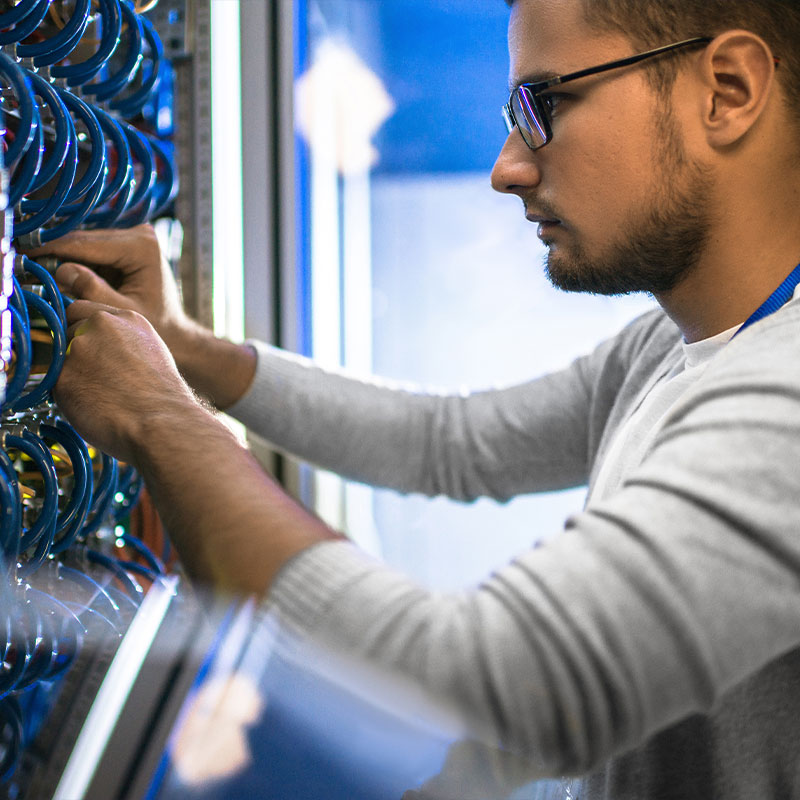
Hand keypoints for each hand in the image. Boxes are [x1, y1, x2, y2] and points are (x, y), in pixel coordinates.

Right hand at [23, 224, 195, 354]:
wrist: (175, 329)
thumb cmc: (157, 324)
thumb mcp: (122, 311)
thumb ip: (93, 290)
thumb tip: (62, 270)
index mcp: (143, 246)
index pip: (88, 243)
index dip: (54, 248)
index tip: (28, 255)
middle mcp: (140, 234)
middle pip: (85, 239)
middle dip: (56, 253)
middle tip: (27, 264)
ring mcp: (133, 237)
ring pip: (85, 243)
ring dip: (64, 257)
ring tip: (41, 271)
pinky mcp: (125, 245)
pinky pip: (92, 250)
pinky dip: (77, 262)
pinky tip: (61, 275)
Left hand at [54, 299, 199, 464]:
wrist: (162, 422)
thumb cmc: (163, 397)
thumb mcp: (151, 352)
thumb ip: (122, 341)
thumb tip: (101, 350)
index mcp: (127, 317)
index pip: (83, 310)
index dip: (83, 331)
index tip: (91, 349)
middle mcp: (100, 325)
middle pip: (68, 331)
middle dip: (75, 351)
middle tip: (97, 377)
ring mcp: (79, 348)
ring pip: (60, 358)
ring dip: (72, 374)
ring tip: (101, 395)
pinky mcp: (63, 375)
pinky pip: (55, 384)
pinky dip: (69, 397)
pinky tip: (95, 406)